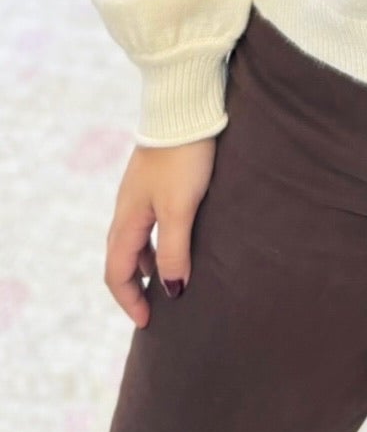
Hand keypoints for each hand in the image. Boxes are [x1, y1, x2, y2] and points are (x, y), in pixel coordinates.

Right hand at [105, 137, 216, 326]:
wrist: (184, 109)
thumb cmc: (184, 158)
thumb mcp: (181, 208)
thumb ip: (174, 250)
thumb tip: (172, 290)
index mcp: (126, 220)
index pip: (117, 273)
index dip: (129, 301)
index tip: (148, 322)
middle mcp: (126, 209)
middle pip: (120, 259)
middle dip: (133, 287)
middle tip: (153, 308)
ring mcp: (138, 194)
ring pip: (134, 240)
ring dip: (145, 264)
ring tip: (165, 280)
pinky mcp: (154, 181)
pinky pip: (147, 223)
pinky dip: (155, 242)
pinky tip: (175, 242)